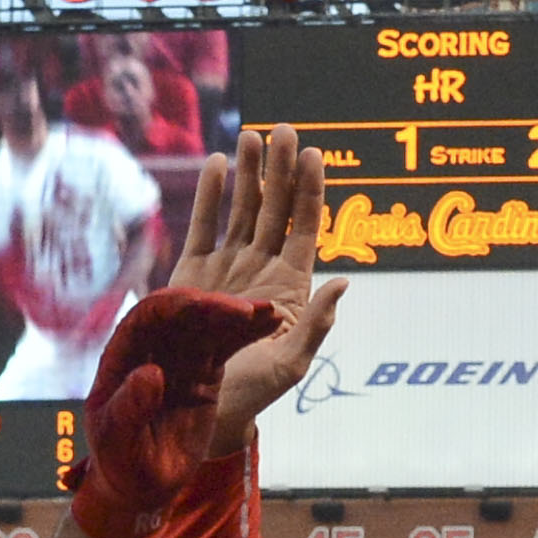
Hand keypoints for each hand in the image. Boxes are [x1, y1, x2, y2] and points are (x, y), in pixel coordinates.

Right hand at [164, 123, 348, 450]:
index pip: (304, 227)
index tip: (313, 154)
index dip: (309, 191)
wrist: (202, 408)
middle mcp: (262, 268)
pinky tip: (217, 163)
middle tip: (283, 129)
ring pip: (242, 208)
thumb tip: (344, 282)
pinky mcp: (193, 271)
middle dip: (279, 169)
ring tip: (250, 135)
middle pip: (275, 208)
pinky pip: (204, 224)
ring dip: (248, 172)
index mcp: (291, 285)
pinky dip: (210, 194)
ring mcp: (228, 266)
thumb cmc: (253, 393)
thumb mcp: (291, 364)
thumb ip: (317, 323)